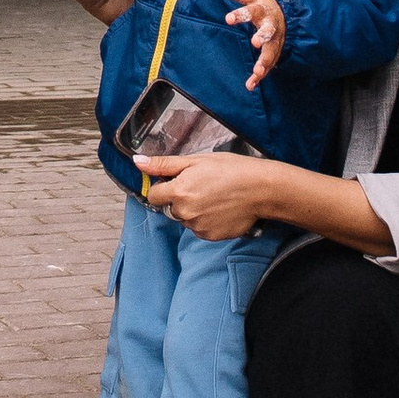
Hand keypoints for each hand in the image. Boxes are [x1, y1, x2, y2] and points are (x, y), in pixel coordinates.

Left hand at [134, 150, 275, 241]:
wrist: (260, 189)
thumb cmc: (230, 170)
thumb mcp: (196, 161)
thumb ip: (163, 164)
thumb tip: (137, 162)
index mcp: (178, 192)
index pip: (154, 195)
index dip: (164, 186)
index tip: (177, 180)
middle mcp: (184, 213)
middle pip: (170, 207)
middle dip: (180, 198)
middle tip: (202, 185)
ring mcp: (197, 227)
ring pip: (185, 219)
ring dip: (194, 210)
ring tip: (214, 196)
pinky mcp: (210, 236)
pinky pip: (199, 228)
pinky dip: (206, 220)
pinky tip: (220, 208)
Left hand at [222, 0, 287, 89]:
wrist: (286, 14)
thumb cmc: (264, 5)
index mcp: (263, 11)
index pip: (251, 11)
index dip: (240, 14)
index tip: (228, 18)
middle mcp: (271, 27)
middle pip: (268, 32)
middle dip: (262, 37)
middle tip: (255, 42)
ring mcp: (274, 41)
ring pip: (271, 52)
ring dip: (264, 62)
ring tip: (256, 72)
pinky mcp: (274, 53)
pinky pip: (268, 66)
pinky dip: (260, 76)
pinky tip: (250, 85)